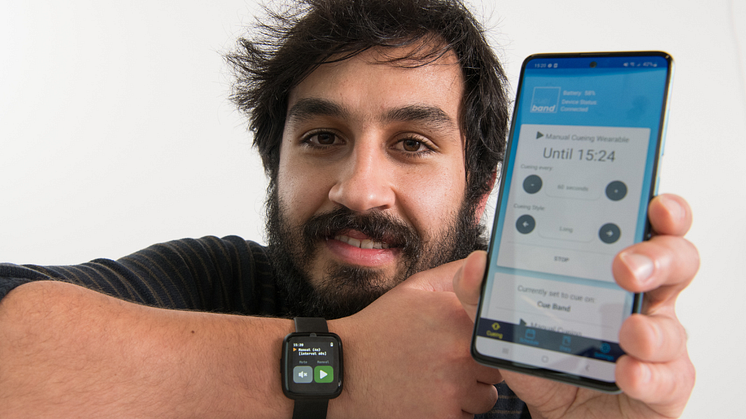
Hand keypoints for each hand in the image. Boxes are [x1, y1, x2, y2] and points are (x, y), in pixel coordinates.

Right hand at [329, 260, 503, 418]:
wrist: (345, 370)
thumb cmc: (381, 330)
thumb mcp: (413, 290)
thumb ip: (453, 275)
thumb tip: (482, 265)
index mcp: (456, 316)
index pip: (495, 329)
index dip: (480, 336)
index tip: (462, 340)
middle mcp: (460, 351)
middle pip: (495, 365)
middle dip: (476, 366)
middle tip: (444, 361)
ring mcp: (454, 387)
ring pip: (486, 395)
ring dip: (468, 392)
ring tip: (436, 380)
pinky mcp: (445, 416)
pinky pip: (469, 417)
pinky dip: (453, 411)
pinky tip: (429, 397)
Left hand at [453, 193, 697, 417]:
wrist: (561, 413)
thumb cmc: (551, 355)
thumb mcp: (511, 319)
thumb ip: (485, 290)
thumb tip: (477, 263)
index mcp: (614, 270)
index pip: (646, 229)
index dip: (660, 211)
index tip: (651, 202)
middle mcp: (644, 299)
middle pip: (677, 262)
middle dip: (658, 257)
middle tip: (625, 268)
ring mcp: (659, 341)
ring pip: (673, 325)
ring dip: (651, 328)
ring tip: (627, 331)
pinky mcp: (664, 384)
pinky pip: (668, 377)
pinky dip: (648, 375)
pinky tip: (628, 372)